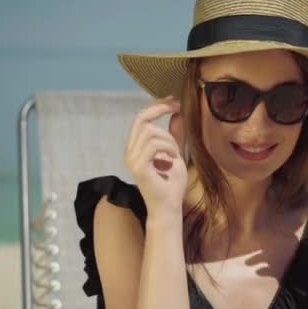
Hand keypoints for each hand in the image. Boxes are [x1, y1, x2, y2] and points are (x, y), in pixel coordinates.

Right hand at [123, 96, 187, 217]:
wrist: (169, 207)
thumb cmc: (172, 184)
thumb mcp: (176, 153)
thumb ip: (174, 135)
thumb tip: (176, 113)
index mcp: (136, 148)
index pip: (141, 119)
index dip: (156, 106)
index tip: (174, 101)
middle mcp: (129, 152)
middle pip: (141, 119)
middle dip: (160, 109)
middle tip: (177, 107)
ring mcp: (132, 159)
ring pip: (150, 131)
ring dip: (169, 140)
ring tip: (175, 154)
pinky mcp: (138, 167)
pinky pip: (154, 145)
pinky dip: (168, 148)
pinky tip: (172, 160)